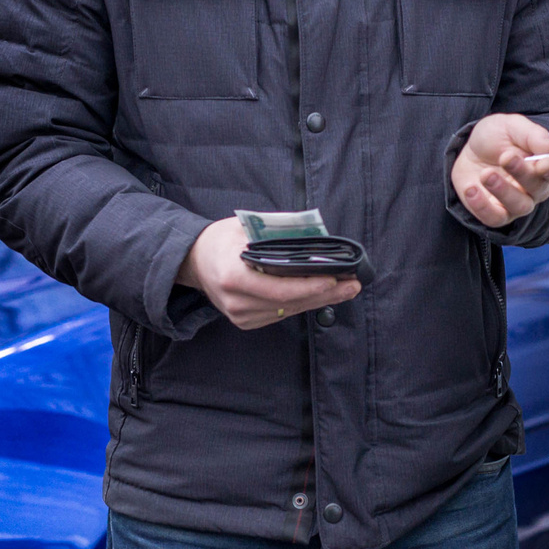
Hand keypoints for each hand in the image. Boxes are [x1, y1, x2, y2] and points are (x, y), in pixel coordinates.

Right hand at [178, 217, 363, 330]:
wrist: (195, 261)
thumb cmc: (221, 240)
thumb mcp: (245, 227)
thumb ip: (277, 233)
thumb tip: (314, 236)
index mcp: (233, 276)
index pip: (280, 289)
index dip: (310, 287)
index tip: (335, 278)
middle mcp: (236, 301)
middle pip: (290, 303)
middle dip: (325, 294)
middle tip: (353, 284)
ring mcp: (240, 315)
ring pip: (289, 311)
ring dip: (319, 300)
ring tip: (346, 288)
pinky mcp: (246, 321)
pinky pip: (282, 314)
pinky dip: (303, 304)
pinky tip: (323, 295)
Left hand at [452, 113, 548, 227]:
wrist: (469, 148)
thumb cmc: (497, 136)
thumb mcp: (512, 126)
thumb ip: (534, 135)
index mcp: (544, 164)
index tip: (542, 164)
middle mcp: (535, 188)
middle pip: (538, 188)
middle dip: (522, 173)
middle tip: (505, 157)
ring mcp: (516, 203)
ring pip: (520, 206)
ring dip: (503, 191)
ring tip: (485, 174)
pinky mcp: (495, 212)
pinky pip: (494, 218)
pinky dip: (482, 207)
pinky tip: (471, 189)